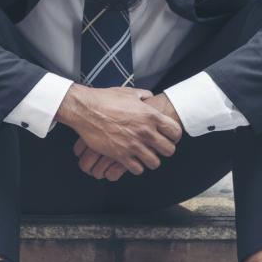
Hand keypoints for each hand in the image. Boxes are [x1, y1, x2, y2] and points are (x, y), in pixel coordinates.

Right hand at [56, 85, 181, 175]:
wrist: (86, 109)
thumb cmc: (106, 99)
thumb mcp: (129, 92)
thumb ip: (144, 96)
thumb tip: (150, 98)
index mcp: (151, 116)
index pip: (175, 132)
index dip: (175, 136)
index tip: (170, 138)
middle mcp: (146, 131)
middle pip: (169, 150)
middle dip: (165, 150)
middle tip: (158, 149)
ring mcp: (134, 145)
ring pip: (155, 163)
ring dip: (151, 160)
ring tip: (146, 157)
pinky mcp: (121, 155)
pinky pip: (137, 169)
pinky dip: (136, 167)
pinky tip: (133, 161)